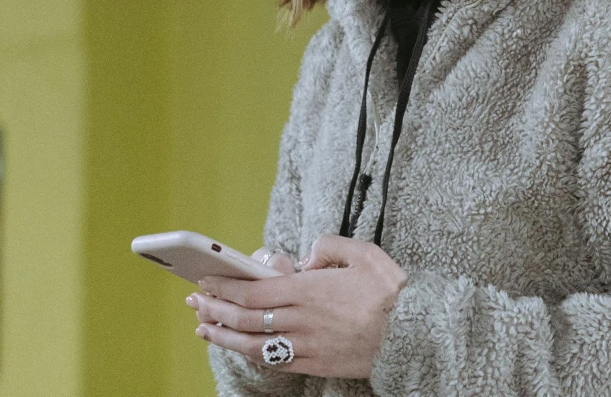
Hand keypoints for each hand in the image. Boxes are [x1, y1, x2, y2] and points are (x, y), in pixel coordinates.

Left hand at [191, 236, 408, 378]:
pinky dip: (252, 355)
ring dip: (224, 338)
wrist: (413, 333)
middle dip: (214, 311)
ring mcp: (306, 346)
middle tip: (196, 304)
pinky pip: (275, 361)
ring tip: (205, 331)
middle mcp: (301, 320)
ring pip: (253, 345)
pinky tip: (242, 349)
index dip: (224, 288)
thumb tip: (308, 256)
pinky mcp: (315, 364)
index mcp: (309, 290)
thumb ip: (330, 245)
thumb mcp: (365, 252)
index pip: (252, 292)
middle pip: (245, 319)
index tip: (206, 282)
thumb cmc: (391, 292)